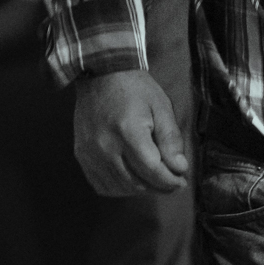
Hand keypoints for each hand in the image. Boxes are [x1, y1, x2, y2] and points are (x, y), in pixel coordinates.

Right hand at [73, 70, 188, 195]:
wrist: (100, 75)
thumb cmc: (135, 90)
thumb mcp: (161, 107)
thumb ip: (171, 139)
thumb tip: (179, 168)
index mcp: (128, 131)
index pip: (152, 169)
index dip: (169, 180)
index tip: (181, 180)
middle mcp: (105, 146)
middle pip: (137, 183)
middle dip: (159, 187)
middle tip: (172, 181)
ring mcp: (90, 153)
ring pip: (120, 187)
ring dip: (141, 188)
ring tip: (153, 179)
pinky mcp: (82, 155)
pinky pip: (102, 185)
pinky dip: (120, 187)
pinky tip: (132, 178)